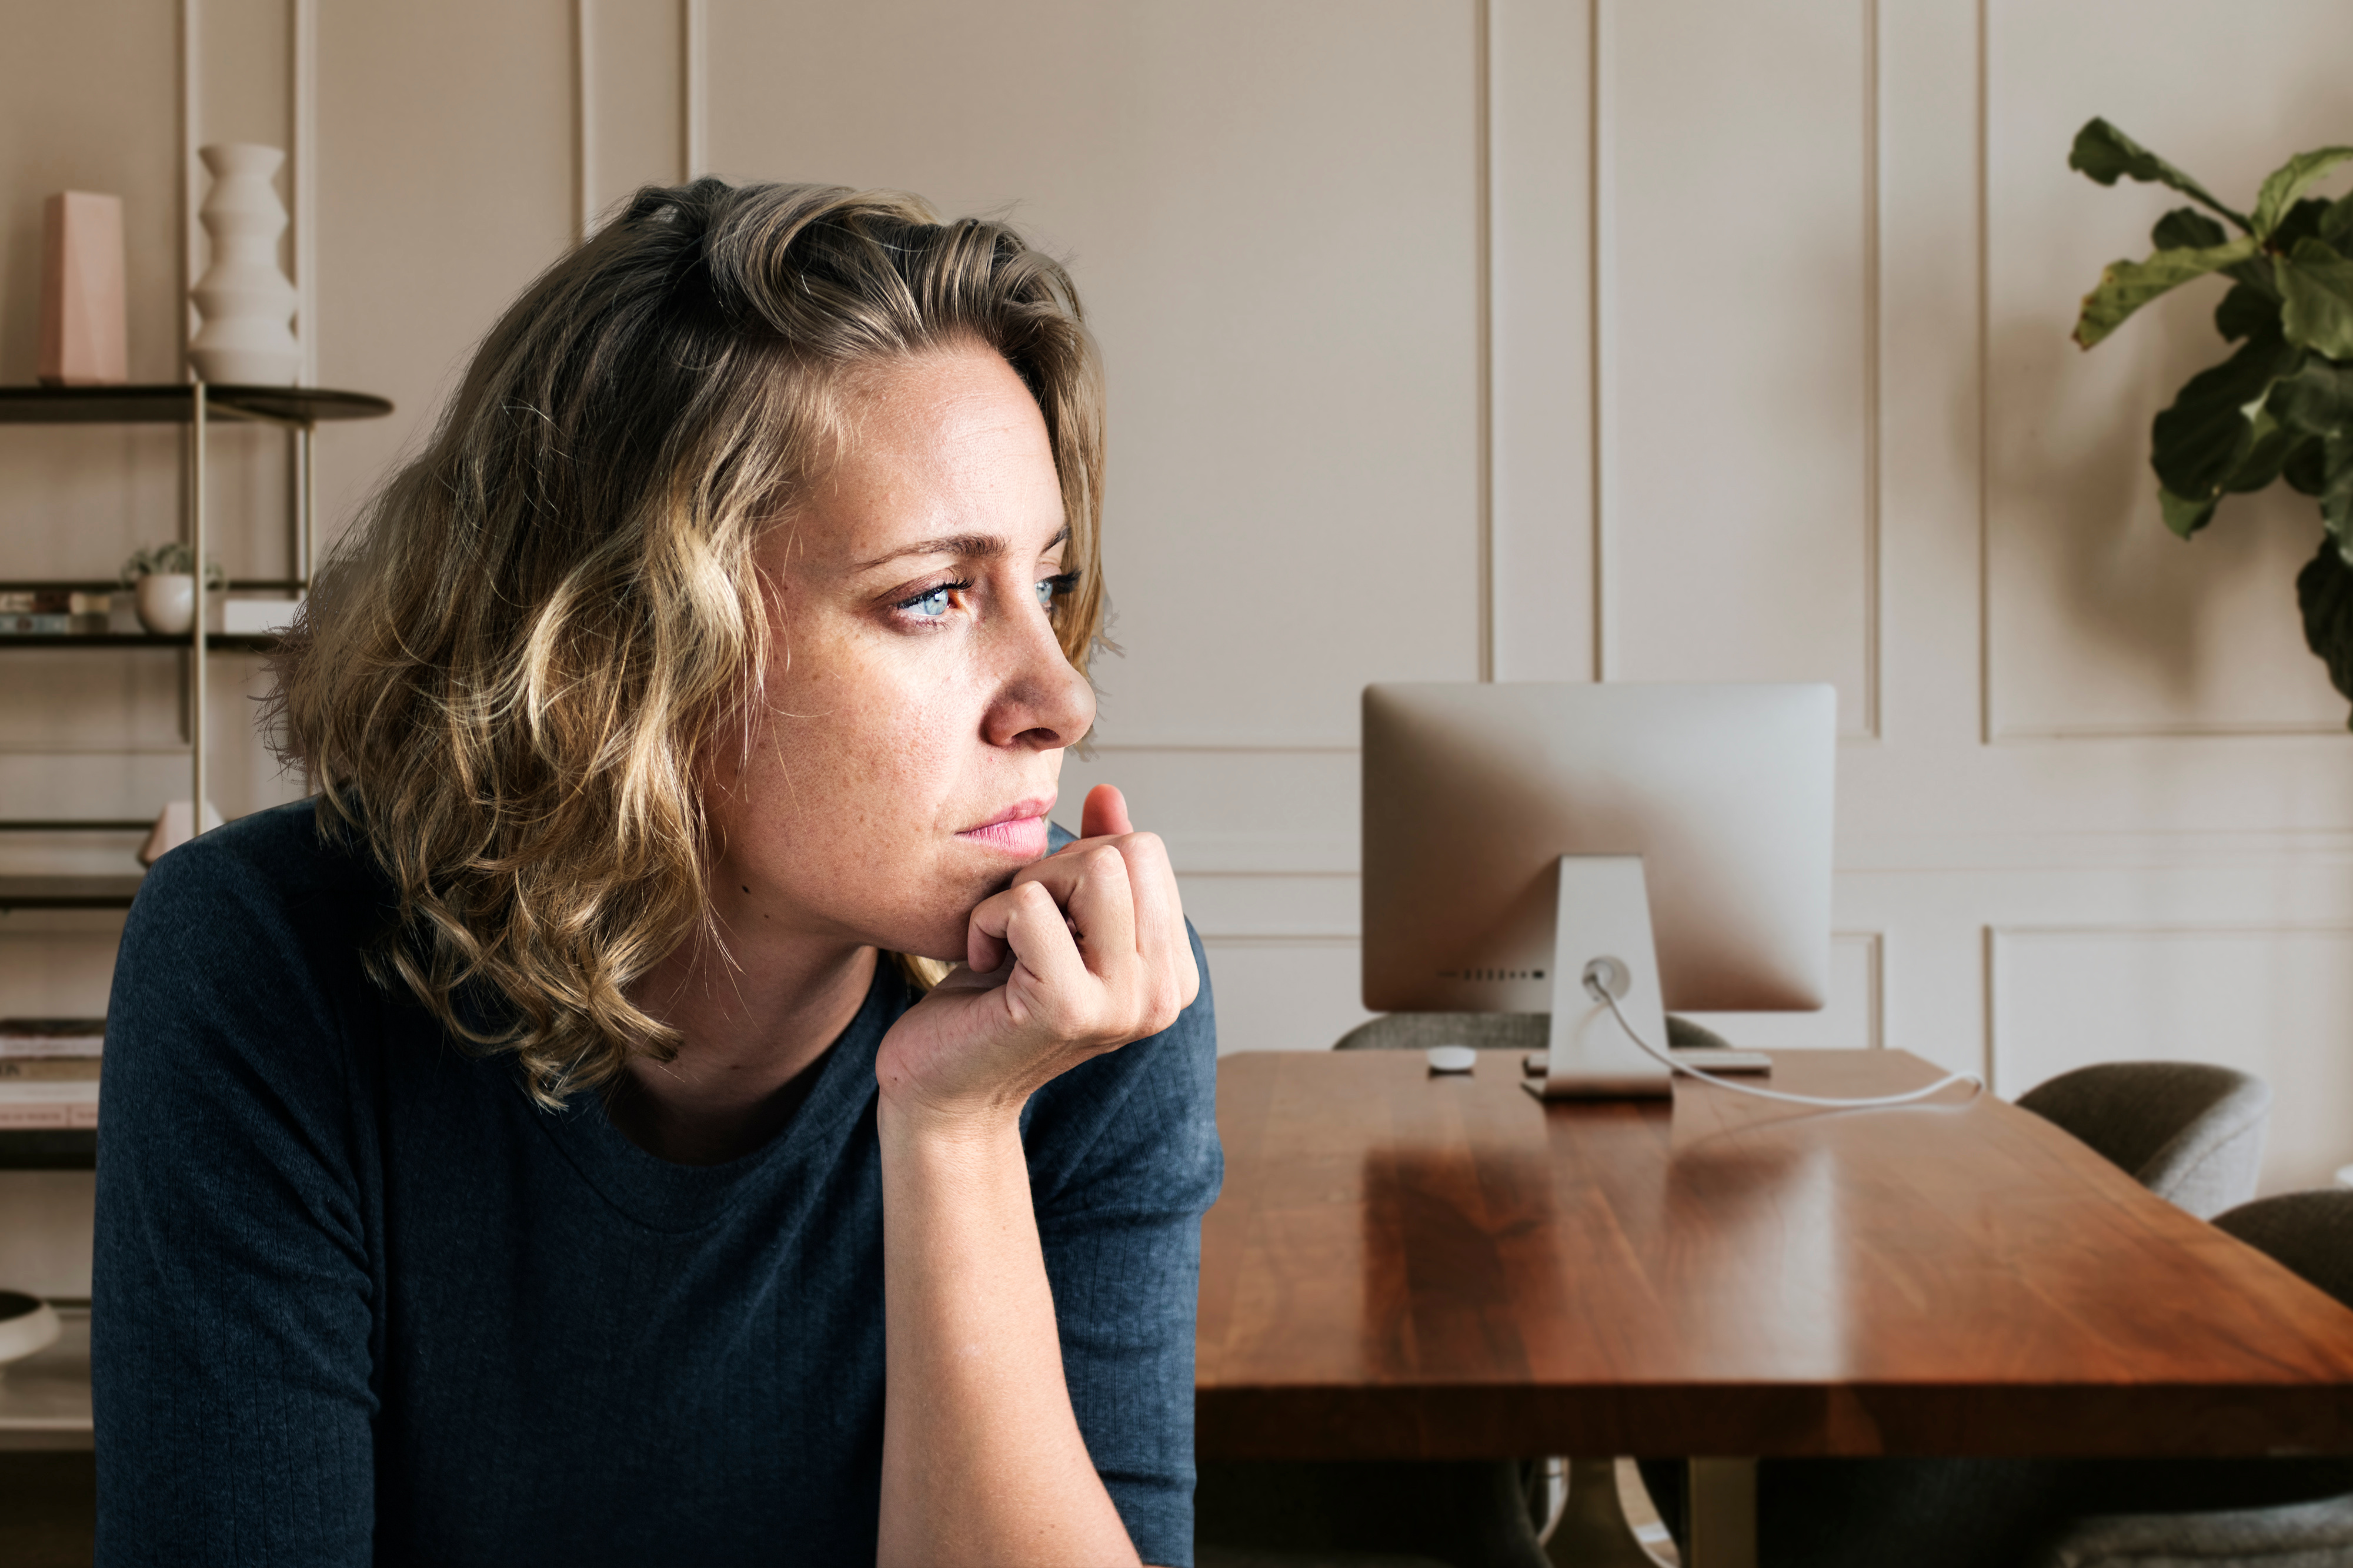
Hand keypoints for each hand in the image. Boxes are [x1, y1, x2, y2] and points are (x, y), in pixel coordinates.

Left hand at [874, 785, 1198, 1127]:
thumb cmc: (992, 1002)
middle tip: (1021, 927)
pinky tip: (984, 964)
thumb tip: (1109, 794)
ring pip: (1095, 867)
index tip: (1047, 920)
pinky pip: (1030, 905)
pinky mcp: (1069, 1009)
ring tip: (1008, 940)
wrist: (944, 1090)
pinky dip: (988, 919)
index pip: (1147, 852)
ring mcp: (1124, 1004)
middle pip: (1129, 851)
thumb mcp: (1055, 921)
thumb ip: (1096, 863)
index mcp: (1173, 972)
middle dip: (1057, 868)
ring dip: (1028, 888)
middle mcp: (1164, 993)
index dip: (1079, 863)